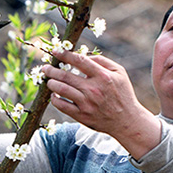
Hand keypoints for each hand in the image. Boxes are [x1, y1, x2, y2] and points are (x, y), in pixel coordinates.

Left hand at [43, 49, 160, 157]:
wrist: (126, 120)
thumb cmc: (123, 94)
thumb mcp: (120, 72)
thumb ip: (102, 61)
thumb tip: (84, 55)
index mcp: (103, 76)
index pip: (79, 61)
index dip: (65, 54)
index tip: (55, 51)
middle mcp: (93, 89)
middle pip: (66, 75)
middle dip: (52, 70)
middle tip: (45, 67)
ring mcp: (86, 103)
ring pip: (61, 89)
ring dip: (51, 83)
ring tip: (49, 80)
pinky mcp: (81, 115)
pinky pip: (62, 106)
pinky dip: (55, 99)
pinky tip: (54, 95)